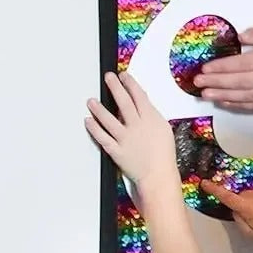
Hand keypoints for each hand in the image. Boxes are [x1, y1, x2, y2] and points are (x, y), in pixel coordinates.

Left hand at [85, 72, 177, 186]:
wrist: (159, 176)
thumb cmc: (164, 156)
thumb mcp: (164, 129)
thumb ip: (152, 115)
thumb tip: (143, 104)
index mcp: (151, 119)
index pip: (139, 96)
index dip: (130, 83)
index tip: (124, 76)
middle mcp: (137, 127)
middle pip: (124, 102)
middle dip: (115, 87)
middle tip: (108, 78)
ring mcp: (125, 138)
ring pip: (108, 119)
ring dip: (98, 108)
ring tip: (91, 101)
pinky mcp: (116, 150)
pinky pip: (102, 137)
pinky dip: (94, 129)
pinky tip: (88, 121)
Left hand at [194, 27, 252, 110]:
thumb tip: (241, 39)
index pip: (242, 65)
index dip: (221, 68)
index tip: (205, 69)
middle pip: (240, 83)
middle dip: (217, 83)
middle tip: (198, 84)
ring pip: (246, 97)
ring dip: (224, 96)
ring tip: (206, 95)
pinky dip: (239, 105)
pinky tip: (226, 102)